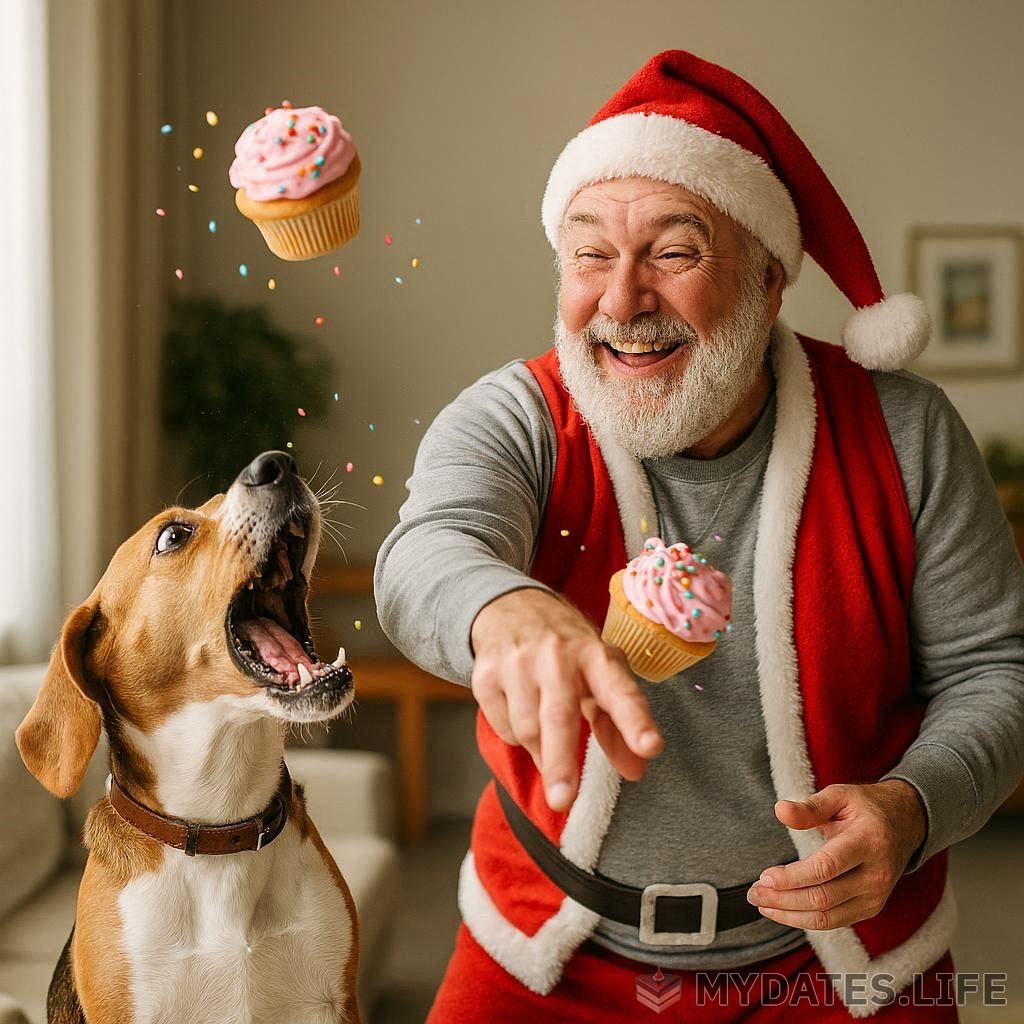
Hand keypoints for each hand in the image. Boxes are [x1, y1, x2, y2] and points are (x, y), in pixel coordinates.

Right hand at [470, 588, 663, 811]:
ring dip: (540, 751)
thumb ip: (618, 724)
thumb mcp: (600, 675)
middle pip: (559, 715)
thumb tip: (636, 770)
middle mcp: (557, 655)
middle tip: (563, 800)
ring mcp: (517, 662)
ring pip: (526, 728)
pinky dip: (514, 734)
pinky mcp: (486, 674)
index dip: (635, 721)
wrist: (510, 607)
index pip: (619, 690)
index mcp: (595, 655)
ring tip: (548, 744)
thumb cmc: (567, 650)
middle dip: (561, 760)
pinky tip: (521, 712)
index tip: (650, 748)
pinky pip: (502, 726)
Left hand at [745, 780, 926, 929]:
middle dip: (783, 899)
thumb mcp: (840, 795)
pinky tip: (782, 910)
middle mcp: (876, 874)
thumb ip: (809, 806)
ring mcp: (876, 896)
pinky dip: (805, 919)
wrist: (906, 823)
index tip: (764, 876)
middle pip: (823, 897)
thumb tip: (780, 810)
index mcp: (868, 842)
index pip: (826, 868)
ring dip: (789, 914)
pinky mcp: (871, 907)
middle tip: (753, 893)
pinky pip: (835, 921)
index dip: (792, 877)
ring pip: (827, 917)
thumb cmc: (867, 806)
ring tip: (761, 903)